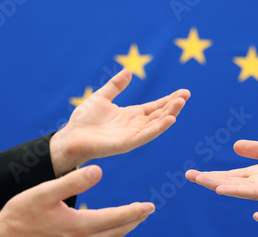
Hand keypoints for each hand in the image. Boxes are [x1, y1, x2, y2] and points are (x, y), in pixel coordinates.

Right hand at [0, 165, 154, 236]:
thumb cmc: (20, 215)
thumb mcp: (44, 193)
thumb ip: (73, 181)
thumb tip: (99, 170)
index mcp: (80, 225)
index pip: (117, 218)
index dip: (136, 211)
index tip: (151, 205)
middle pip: (117, 231)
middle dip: (135, 220)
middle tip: (148, 211)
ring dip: (123, 227)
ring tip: (133, 218)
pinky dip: (109, 232)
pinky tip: (106, 226)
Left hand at [50, 69, 190, 175]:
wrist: (70, 137)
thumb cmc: (84, 120)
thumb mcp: (102, 97)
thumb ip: (115, 86)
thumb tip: (129, 71)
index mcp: (131, 115)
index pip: (155, 107)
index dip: (169, 100)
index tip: (183, 92)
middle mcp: (135, 126)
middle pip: (159, 114)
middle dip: (173, 105)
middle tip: (186, 95)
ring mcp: (133, 135)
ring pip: (156, 124)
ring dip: (170, 114)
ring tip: (181, 103)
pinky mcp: (127, 143)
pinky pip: (146, 136)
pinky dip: (159, 128)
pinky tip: (170, 120)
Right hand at [185, 140, 257, 201]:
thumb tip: (235, 146)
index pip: (230, 175)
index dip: (212, 175)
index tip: (192, 173)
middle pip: (229, 183)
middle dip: (209, 180)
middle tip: (188, 177)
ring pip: (237, 188)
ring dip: (218, 185)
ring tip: (201, 181)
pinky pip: (254, 191)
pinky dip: (237, 190)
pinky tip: (223, 189)